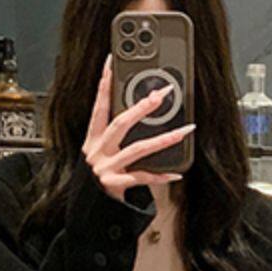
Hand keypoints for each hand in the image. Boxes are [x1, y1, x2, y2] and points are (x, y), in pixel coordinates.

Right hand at [84, 56, 193, 203]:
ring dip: (162, 140)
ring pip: (137, 149)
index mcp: (92, 138)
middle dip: (141, 108)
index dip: (104, 83)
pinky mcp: (115, 184)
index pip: (99, 105)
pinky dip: (160, 175)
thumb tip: (141, 109)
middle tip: (160, 95)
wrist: (88, 208)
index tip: (111, 62)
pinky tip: (175, 173)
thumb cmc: (99, 175)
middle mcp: (97, 150)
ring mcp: (105, 167)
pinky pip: (142, 177)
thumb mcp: (101, 151)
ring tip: (183, 131)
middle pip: (120, 124)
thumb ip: (114, 133)